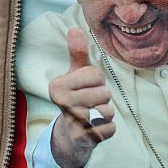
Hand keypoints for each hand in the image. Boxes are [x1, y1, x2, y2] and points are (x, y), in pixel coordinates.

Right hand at [48, 28, 115, 167]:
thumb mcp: (76, 74)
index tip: (85, 87)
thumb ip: (77, 53)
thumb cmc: (76, 96)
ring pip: (108, 110)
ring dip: (106, 112)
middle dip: (102, 97)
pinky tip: (95, 128)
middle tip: (90, 102)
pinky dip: (108, 128)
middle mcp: (62, 104)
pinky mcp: (85, 139)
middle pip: (103, 92)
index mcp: (57, 86)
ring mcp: (72, 123)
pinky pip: (110, 127)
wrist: (71, 134)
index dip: (97, 81)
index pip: (95, 75)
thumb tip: (75, 28)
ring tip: (92, 114)